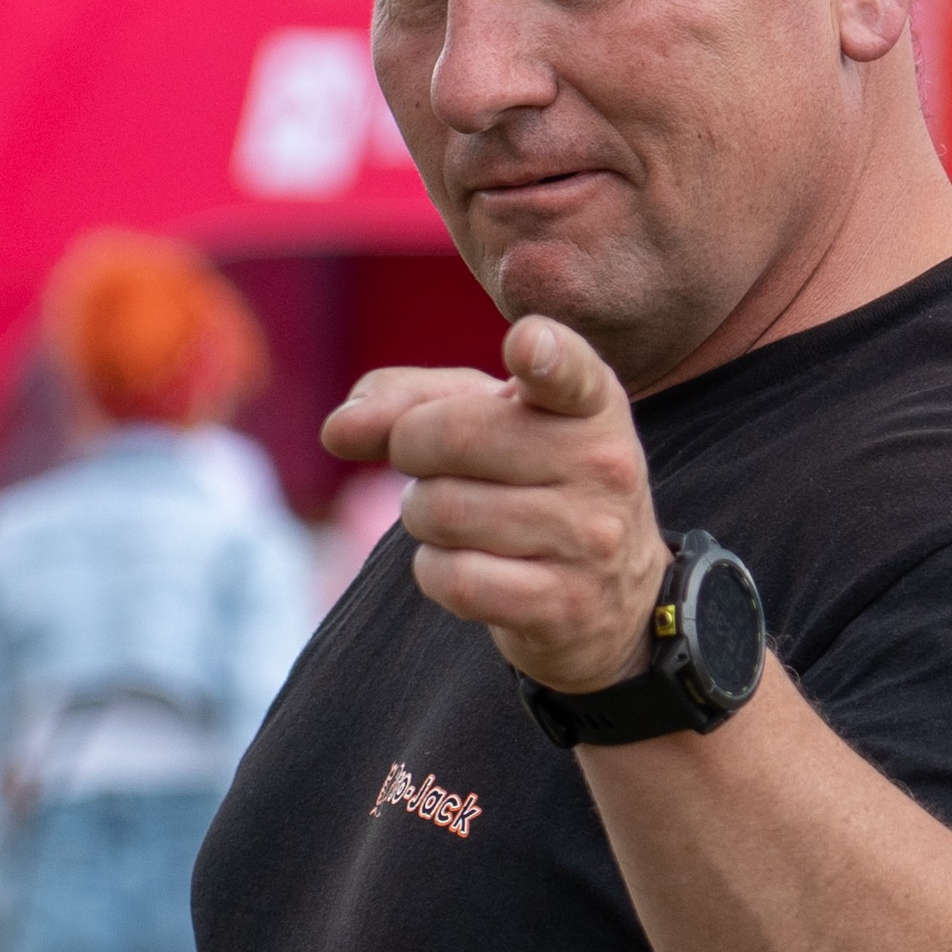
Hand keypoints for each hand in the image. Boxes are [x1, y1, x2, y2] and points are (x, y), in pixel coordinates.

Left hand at [323, 317, 670, 694]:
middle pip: (453, 437)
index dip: (542, 353)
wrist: (614, 597)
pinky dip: (435, 573)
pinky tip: (467, 566)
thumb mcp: (489, 420)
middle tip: (435, 467)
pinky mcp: (564, 604)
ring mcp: (589, 538)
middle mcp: (603, 463)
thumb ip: (406, 401)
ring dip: (424, 517)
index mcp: (592, 401)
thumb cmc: (532, 483)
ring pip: (441, 511)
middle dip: (412, 451)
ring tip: (463, 520)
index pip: (569, 370)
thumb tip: (337, 431)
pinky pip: (452, 579)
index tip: (525, 347)